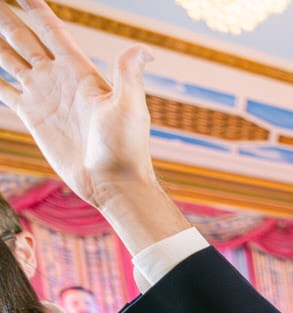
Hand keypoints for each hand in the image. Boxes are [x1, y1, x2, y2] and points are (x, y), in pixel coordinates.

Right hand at [0, 1, 155, 208]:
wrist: (112, 181)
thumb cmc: (126, 147)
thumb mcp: (130, 107)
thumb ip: (128, 74)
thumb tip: (146, 49)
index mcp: (79, 70)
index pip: (51, 30)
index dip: (35, 8)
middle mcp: (58, 77)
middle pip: (23, 37)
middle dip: (6, 17)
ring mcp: (43, 95)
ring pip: (9, 58)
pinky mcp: (32, 116)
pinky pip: (4, 89)